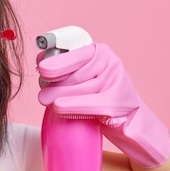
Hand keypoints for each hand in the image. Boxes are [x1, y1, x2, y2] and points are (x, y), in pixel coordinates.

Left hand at [37, 43, 169, 167]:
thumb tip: (41, 61)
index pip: (75, 54)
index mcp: (100, 52)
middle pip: (74, 75)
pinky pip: (90, 104)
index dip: (56, 62)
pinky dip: (72, 106)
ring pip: (79, 89)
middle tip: (42, 94)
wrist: (128, 118)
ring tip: (45, 100)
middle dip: (54, 84)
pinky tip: (58, 107)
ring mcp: (116, 82)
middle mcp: (110, 63)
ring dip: (58, 96)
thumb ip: (66, 69)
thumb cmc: (98, 96)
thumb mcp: (84, 77)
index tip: (41, 68)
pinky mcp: (117, 103)